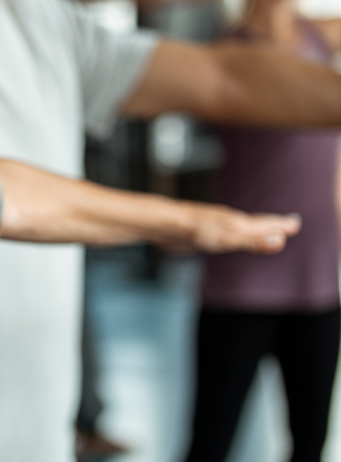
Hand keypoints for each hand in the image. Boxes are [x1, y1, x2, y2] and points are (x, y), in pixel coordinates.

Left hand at [163, 206, 300, 254]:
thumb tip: (281, 240)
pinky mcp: (202, 234)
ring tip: (262, 230)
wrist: (166, 225)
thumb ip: (255, 241)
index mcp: (239, 222)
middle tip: (287, 223)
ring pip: (240, 227)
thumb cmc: (197, 230)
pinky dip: (234, 235)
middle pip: (256, 223)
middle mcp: (229, 221)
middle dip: (272, 224)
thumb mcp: (231, 238)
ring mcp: (215, 226)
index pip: (266, 223)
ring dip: (254, 229)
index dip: (280, 225)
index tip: (295, 223)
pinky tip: (228, 237)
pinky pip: (224, 234)